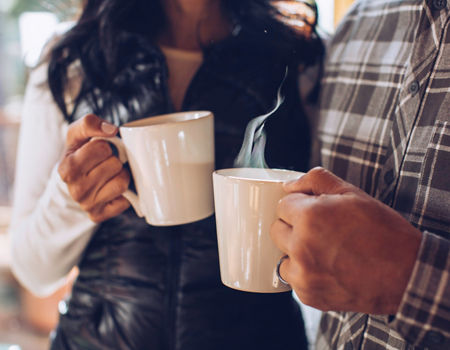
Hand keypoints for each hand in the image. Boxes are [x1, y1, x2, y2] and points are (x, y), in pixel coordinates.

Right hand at [58, 114, 129, 222]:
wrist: (75, 183)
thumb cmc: (80, 155)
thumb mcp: (78, 135)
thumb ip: (89, 123)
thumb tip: (111, 130)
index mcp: (67, 168)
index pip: (102, 147)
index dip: (106, 145)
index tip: (100, 150)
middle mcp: (75, 189)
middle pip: (114, 164)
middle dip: (115, 160)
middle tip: (106, 163)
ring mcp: (87, 205)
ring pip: (122, 182)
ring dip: (122, 175)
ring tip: (111, 175)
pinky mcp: (100, 216)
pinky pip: (125, 201)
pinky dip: (124, 193)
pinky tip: (113, 189)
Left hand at [270, 167, 421, 314]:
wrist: (406, 274)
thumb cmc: (382, 231)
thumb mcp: (352, 193)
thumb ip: (316, 180)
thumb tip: (289, 185)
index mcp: (309, 217)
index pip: (282, 206)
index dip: (298, 206)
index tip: (312, 211)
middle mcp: (301, 246)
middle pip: (276, 230)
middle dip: (292, 226)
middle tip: (319, 229)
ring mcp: (303, 274)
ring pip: (282, 256)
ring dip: (296, 251)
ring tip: (324, 250)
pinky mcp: (309, 295)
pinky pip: (294, 279)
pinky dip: (305, 273)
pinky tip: (328, 268)